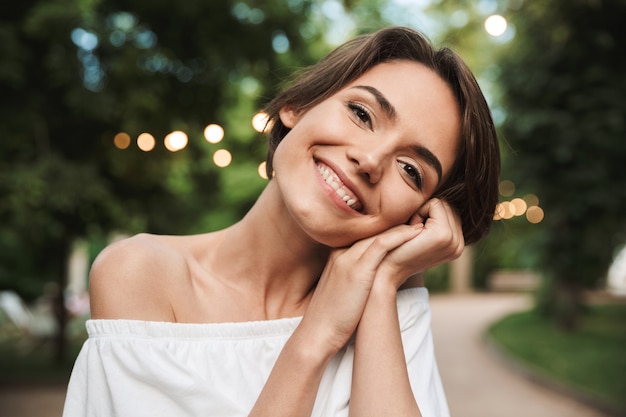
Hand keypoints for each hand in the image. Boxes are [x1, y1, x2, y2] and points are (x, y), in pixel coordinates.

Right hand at [299, 224, 422, 354]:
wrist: (317, 334)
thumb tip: (375, 281)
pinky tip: (415, 232)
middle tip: (418, 218)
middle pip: (372, 231)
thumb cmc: (332, 318)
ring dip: (402, 226)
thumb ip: (356, 280)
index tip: (406, 228)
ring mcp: (347, 259)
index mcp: (337, 256)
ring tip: (422, 222)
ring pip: (378, 233)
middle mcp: (340, 252)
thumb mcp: (343, 292)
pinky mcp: (357, 270)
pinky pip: (381, 245)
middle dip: (395, 224)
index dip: (386, 230)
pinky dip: (400, 236)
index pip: (365, 235)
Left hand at [376, 198, 463, 288]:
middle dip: (427, 212)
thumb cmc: (396, 248)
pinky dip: (420, 211)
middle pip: (448, 205)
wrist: (385, 269)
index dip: (428, 214)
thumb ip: (433, 219)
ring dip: (422, 212)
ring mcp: (453, 240)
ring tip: (413, 233)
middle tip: (413, 233)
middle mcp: (458, 244)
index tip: (415, 232)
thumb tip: (441, 188)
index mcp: (456, 244)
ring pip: (442, 203)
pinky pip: (435, 204)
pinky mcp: (443, 235)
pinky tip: (412, 230)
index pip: (449, 210)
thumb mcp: (420, 233)